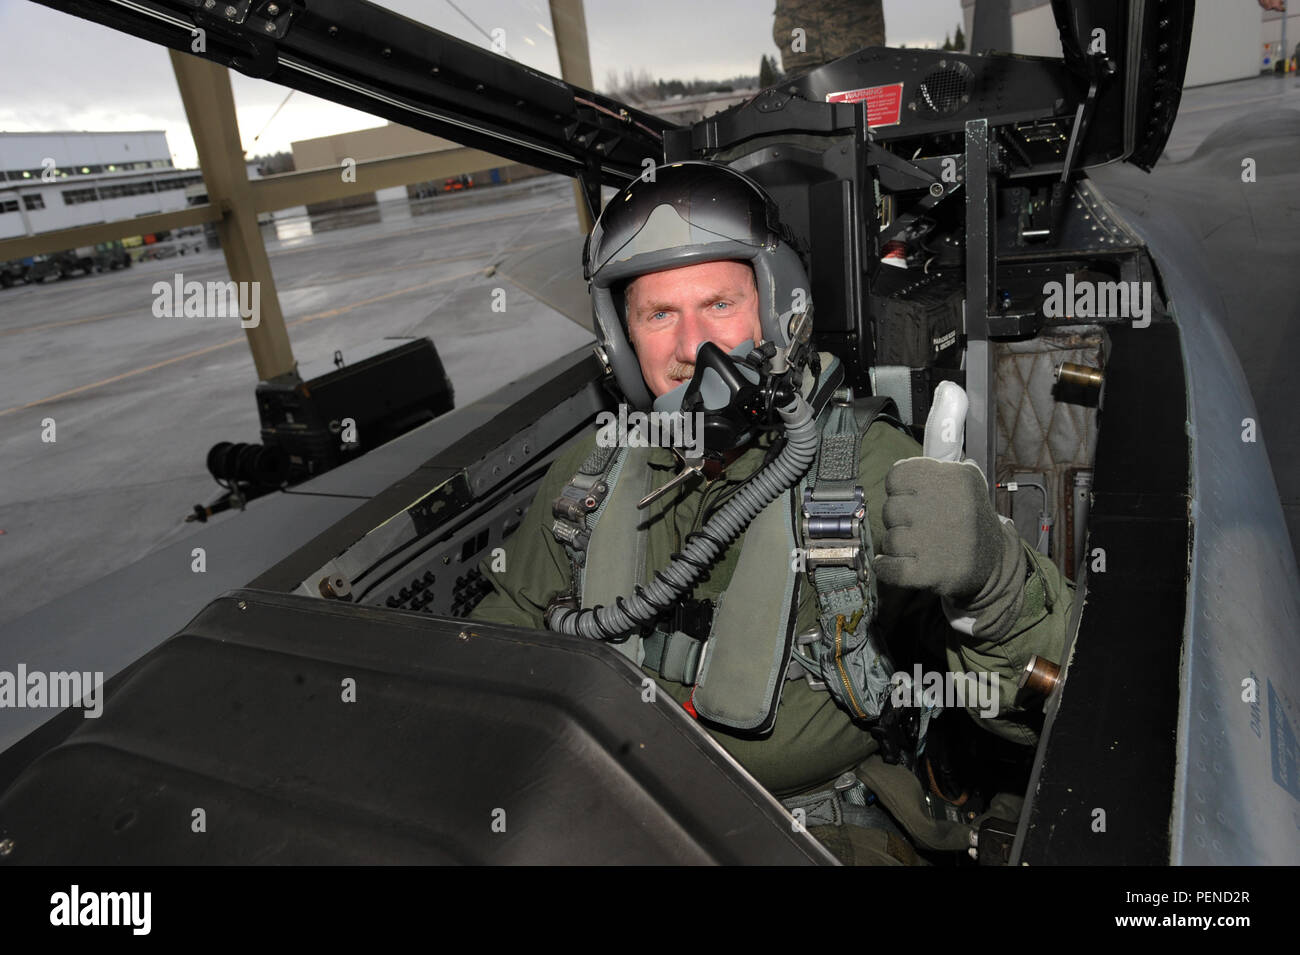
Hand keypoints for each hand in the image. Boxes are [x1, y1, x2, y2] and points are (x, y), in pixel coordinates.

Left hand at [873, 456, 1004, 601]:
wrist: (995, 563)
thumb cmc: (968, 520)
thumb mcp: (967, 483)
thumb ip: (934, 471)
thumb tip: (899, 471)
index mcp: (956, 479)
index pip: (897, 475)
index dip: (898, 490)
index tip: (908, 498)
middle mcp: (946, 506)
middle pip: (890, 509)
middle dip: (898, 520)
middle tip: (917, 527)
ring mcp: (936, 540)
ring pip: (889, 539)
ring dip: (897, 546)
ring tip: (918, 547)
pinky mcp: (929, 572)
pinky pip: (887, 568)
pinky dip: (886, 567)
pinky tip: (896, 564)